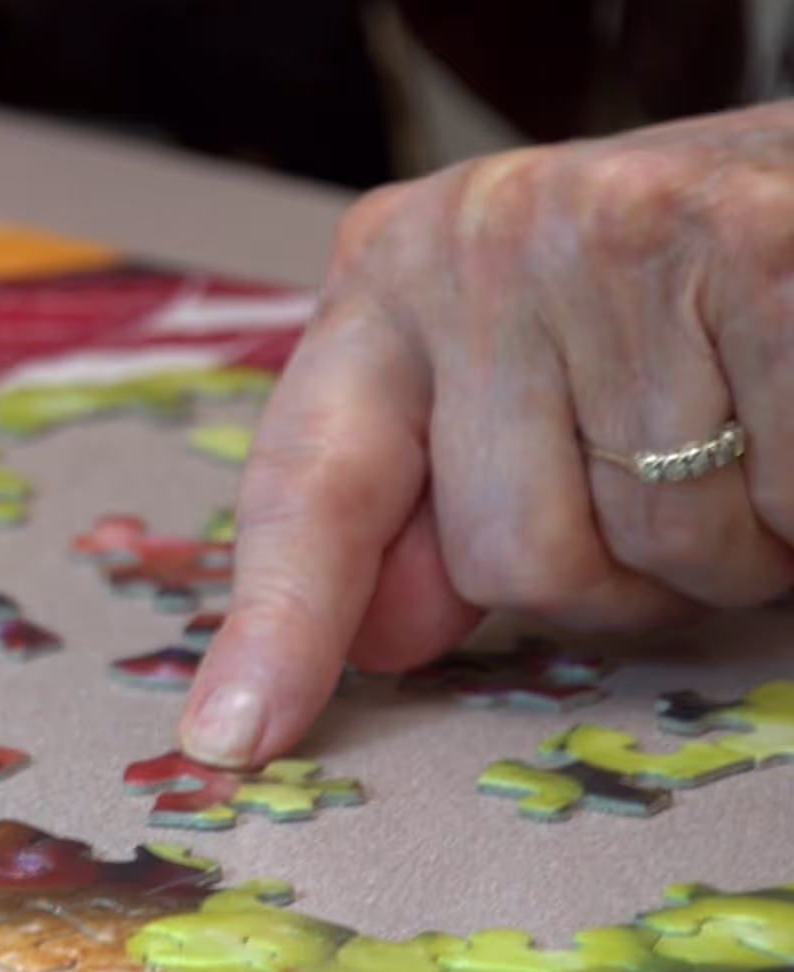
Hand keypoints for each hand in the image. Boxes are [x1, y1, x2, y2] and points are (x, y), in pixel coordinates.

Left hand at [178, 103, 793, 766]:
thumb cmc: (681, 288)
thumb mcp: (526, 368)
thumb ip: (444, 493)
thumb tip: (383, 637)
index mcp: (392, 277)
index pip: (309, 481)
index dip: (280, 623)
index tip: (232, 735)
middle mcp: (473, 244)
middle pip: (511, 560)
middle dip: (621, 571)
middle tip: (682, 470)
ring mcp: (608, 237)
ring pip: (663, 548)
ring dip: (736, 540)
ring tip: (755, 424)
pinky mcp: (753, 251)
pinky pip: (776, 499)